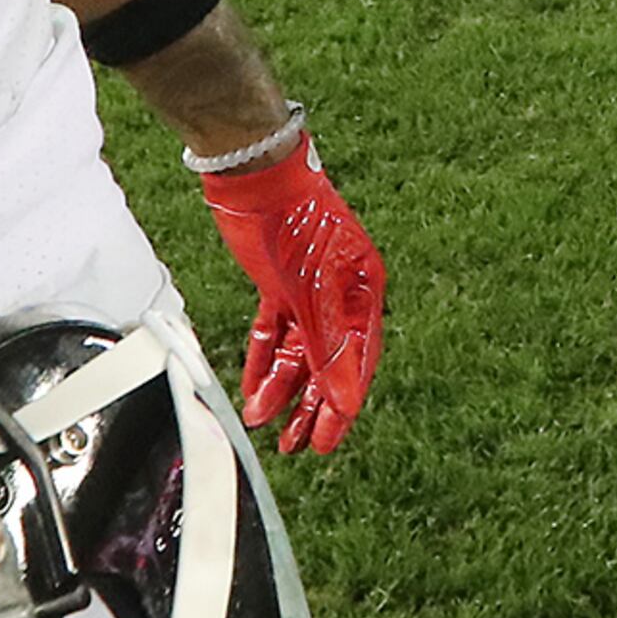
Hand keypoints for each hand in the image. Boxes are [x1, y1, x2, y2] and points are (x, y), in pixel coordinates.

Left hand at [194, 122, 387, 454]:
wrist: (254, 171)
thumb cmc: (293, 220)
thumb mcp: (311, 292)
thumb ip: (328, 347)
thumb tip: (347, 399)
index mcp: (362, 292)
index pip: (357, 364)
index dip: (341, 406)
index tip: (324, 442)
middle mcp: (339, 293)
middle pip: (329, 362)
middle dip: (311, 405)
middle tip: (297, 445)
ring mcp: (308, 288)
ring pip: (298, 350)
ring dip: (282, 386)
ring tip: (266, 421)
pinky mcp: (278, 282)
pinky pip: (274, 331)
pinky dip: (263, 358)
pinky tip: (254, 385)